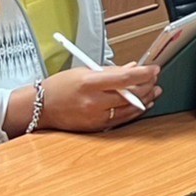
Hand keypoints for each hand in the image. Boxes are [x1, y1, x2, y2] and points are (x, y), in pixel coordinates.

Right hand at [36, 61, 161, 132]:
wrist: (41, 107)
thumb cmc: (60, 87)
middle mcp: (93, 102)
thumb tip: (132, 68)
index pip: (124, 79)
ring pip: (129, 109)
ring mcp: (96, 117)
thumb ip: (111, 71)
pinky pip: (122, 119)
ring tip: (154, 91)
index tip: (154, 69)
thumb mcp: (84, 71)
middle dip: (147, 86)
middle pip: (130, 95)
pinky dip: (134, 111)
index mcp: (89, 83)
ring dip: (145, 100)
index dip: (143, 74)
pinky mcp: (97, 127)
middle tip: (154, 79)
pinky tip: (142, 105)